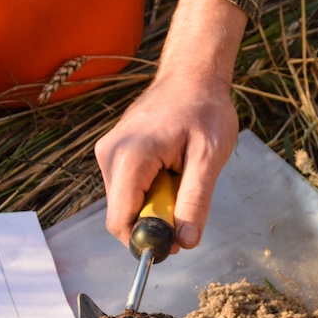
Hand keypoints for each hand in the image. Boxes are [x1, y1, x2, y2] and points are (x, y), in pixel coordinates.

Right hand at [94, 0, 246, 250]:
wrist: (191, 75)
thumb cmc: (204, 109)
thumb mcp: (209, 157)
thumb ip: (195, 201)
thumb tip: (185, 242)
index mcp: (130, 157)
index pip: (120, 221)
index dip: (145, 240)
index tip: (174, 241)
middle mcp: (110, 156)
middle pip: (122, 215)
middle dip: (154, 222)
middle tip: (186, 203)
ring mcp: (108, 154)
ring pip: (125, 204)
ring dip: (154, 205)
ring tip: (179, 177)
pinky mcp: (113, 154)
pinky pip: (127, 190)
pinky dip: (150, 192)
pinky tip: (169, 170)